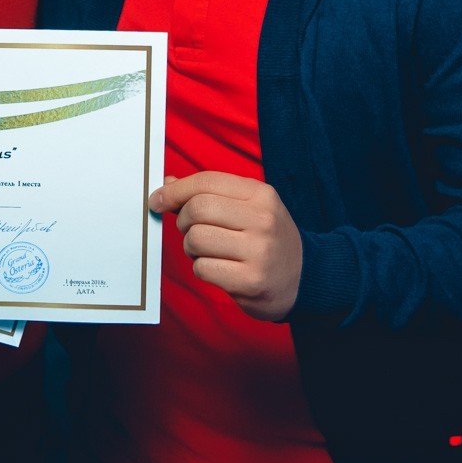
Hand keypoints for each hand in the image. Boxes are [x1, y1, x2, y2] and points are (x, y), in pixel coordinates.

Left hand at [149, 172, 302, 320]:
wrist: (304, 276)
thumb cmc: (266, 238)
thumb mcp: (248, 206)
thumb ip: (210, 194)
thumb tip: (167, 184)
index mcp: (261, 195)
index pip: (206, 182)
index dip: (175, 191)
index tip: (157, 200)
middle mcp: (263, 220)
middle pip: (197, 209)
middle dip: (183, 221)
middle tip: (190, 230)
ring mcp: (258, 251)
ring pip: (196, 239)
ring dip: (191, 248)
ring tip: (208, 251)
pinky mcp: (250, 281)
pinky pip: (202, 268)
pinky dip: (201, 269)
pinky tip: (219, 269)